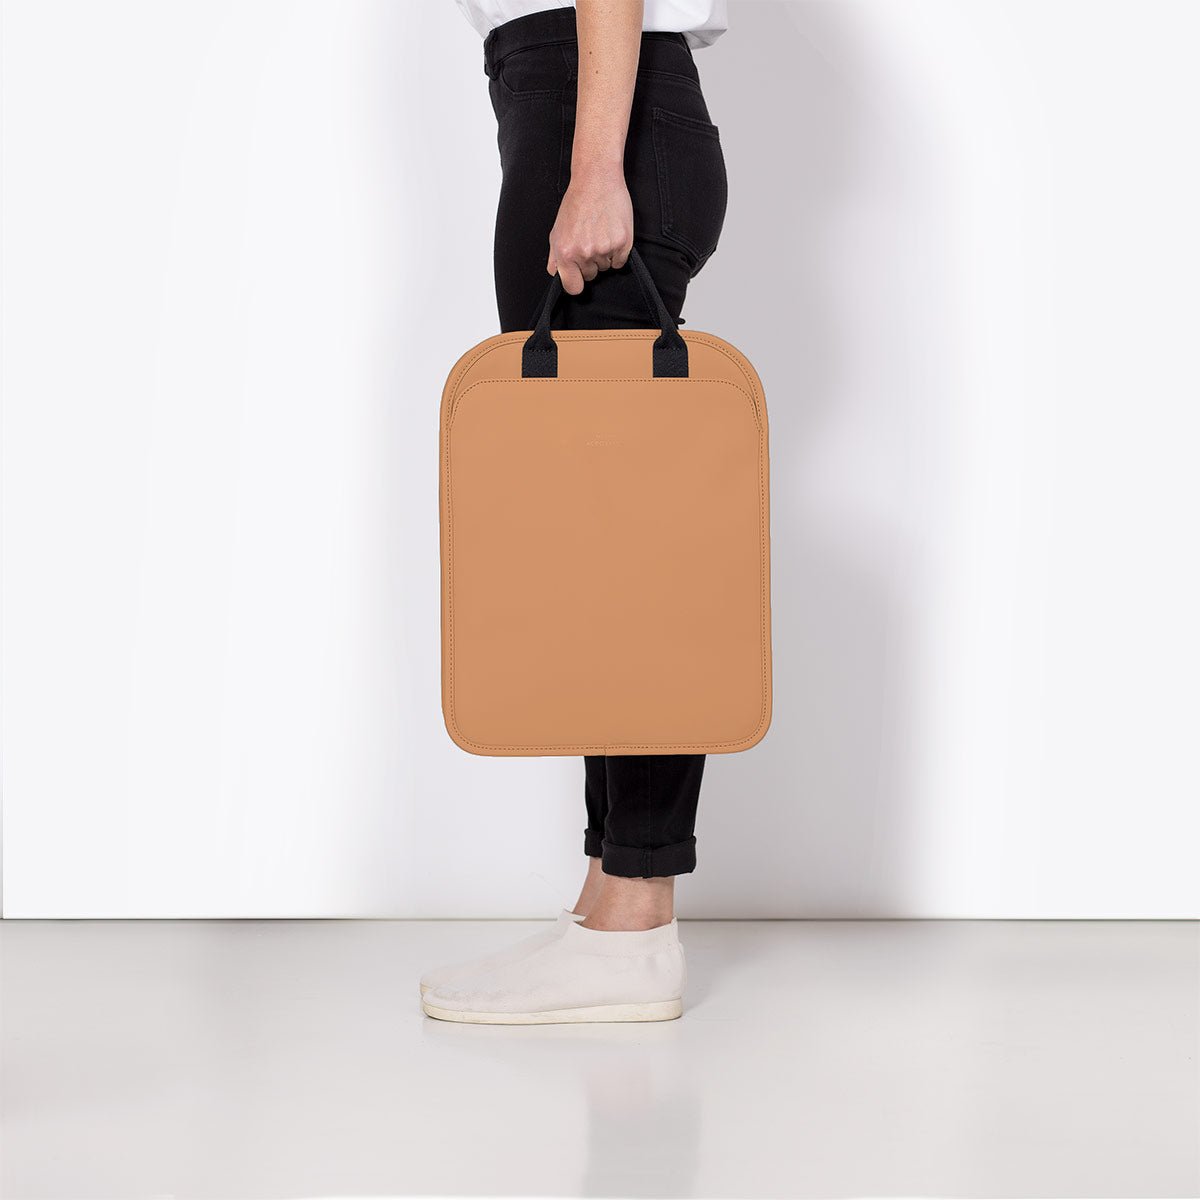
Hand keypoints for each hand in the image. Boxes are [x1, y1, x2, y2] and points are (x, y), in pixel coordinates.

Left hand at [547, 165, 633, 294]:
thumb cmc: (576, 202)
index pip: (573, 287)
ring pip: (605, 267)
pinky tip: (611, 234)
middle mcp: (584, 253)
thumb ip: (555, 256)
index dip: (577, 282)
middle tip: (590, 239)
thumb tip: (555, 274)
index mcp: (565, 253)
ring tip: (600, 231)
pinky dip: (617, 252)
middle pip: (591, 276)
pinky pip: (620, 261)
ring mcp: (604, 249)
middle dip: (590, 263)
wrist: (596, 180)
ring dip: (604, 255)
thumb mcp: (557, 230)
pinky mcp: (622, 243)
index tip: (579, 276)